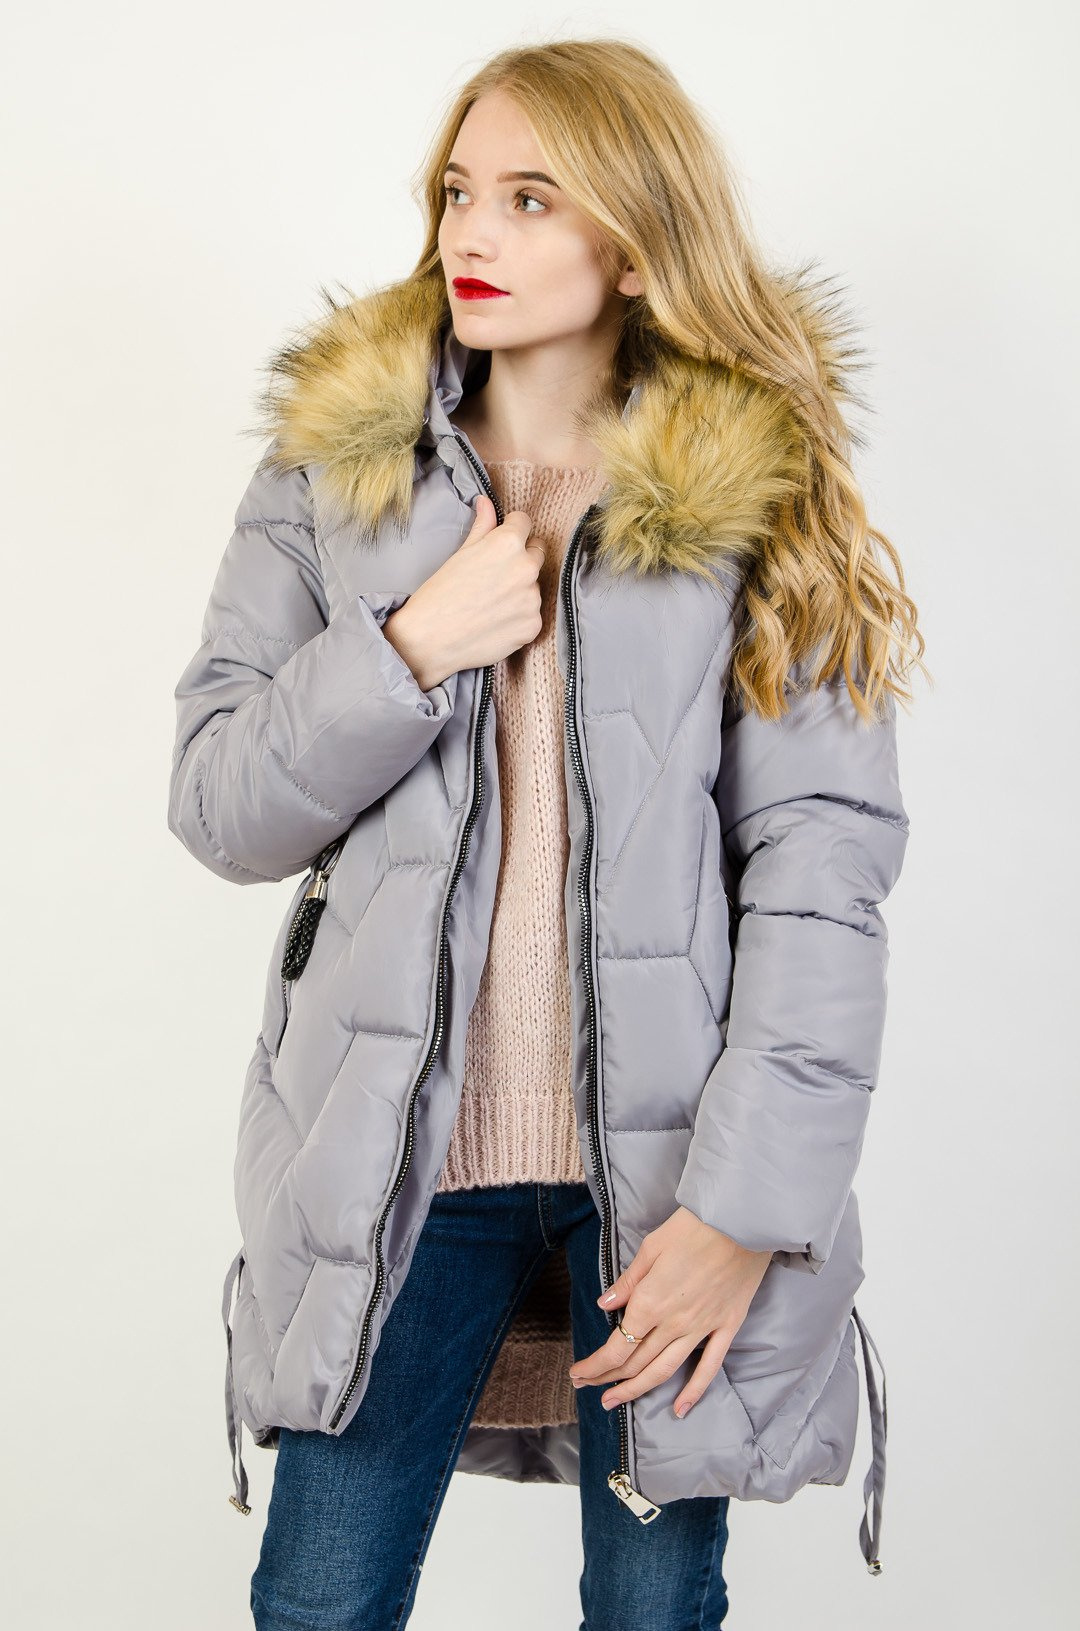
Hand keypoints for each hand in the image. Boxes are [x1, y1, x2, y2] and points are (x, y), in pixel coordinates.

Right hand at [384, 494, 545, 689]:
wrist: (430, 639)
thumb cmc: (440, 594)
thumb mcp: (461, 553)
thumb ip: (482, 526)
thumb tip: (486, 501)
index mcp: (508, 543)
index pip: (524, 522)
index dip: (511, 529)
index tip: (501, 540)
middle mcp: (526, 568)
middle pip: (537, 552)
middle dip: (521, 557)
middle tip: (495, 574)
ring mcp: (533, 599)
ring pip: (534, 585)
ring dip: (521, 589)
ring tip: (492, 602)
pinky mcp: (533, 625)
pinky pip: (532, 614)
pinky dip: (519, 616)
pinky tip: (496, 621)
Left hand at [567, 1206, 773, 1417]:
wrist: (742, 1221)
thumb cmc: (693, 1227)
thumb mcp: (651, 1247)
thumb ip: (628, 1282)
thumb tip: (605, 1305)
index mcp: (650, 1302)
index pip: (616, 1347)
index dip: (595, 1365)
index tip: (578, 1374)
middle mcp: (673, 1323)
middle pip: (636, 1363)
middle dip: (607, 1378)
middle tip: (589, 1388)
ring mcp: (702, 1328)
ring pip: (665, 1371)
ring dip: (637, 1390)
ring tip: (615, 1400)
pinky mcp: (727, 1327)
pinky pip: (709, 1367)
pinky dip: (693, 1392)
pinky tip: (680, 1409)